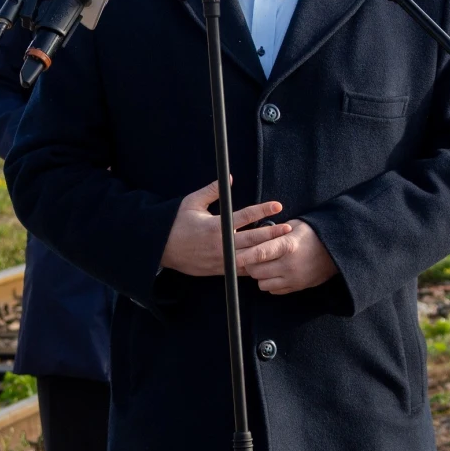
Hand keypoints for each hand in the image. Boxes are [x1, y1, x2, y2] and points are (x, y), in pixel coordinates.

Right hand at [159, 178, 289, 276]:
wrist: (161, 249)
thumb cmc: (175, 223)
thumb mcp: (191, 203)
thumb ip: (211, 191)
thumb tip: (229, 179)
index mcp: (215, 226)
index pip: (245, 216)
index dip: (263, 210)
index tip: (278, 205)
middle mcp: (221, 244)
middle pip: (253, 239)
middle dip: (272, 233)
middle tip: (288, 228)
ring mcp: (221, 260)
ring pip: (250, 257)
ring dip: (267, 251)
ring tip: (282, 246)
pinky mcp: (219, 271)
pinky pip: (241, 270)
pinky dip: (254, 266)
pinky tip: (266, 262)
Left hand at [234, 219, 338, 294]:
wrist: (337, 251)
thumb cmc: (312, 234)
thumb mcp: (294, 226)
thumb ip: (273, 232)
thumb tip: (251, 234)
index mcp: (288, 245)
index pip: (260, 253)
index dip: (243, 255)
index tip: (230, 256)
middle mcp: (289, 264)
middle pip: (256, 270)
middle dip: (249, 264)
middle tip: (249, 256)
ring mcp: (293, 278)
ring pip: (262, 282)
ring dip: (259, 275)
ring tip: (264, 264)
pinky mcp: (297, 287)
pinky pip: (273, 290)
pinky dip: (269, 283)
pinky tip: (274, 272)